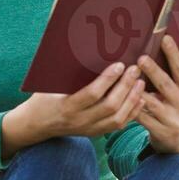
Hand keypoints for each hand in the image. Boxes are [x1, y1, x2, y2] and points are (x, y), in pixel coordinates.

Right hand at [2, 61, 145, 156]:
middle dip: (125, 87)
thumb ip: (65, 70)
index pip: (92, 94)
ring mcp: (88, 129)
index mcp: (67, 106)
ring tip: (140, 82)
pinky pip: (118, 126)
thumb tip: (82, 46)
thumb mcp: (49, 83)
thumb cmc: (43, 97)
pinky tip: (140, 99)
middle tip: (135, 69)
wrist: (37, 124)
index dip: (108, 80)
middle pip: (109, 106)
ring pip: (117, 119)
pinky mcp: (95, 133)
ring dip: (132, 100)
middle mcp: (79, 120)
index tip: (119, 65)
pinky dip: (132, 112)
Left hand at [135, 35, 178, 154]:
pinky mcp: (161, 131)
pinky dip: (131, 107)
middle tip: (141, 58)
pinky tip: (121, 99)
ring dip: (137, 90)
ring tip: (126, 78)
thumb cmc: (174, 107)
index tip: (164, 38)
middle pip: (166, 85)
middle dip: (153, 71)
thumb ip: (170, 77)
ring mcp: (173, 119)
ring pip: (151, 102)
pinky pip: (142, 117)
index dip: (173, 54)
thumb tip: (152, 49)